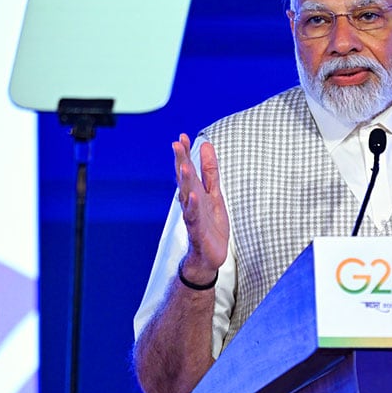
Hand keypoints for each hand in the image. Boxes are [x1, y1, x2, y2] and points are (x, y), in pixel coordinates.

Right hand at [173, 134, 228, 279]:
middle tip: (177, 144)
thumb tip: (207, 145)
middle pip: (185, 179)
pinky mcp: (197, 230)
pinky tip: (194, 196)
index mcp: (195, 192)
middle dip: (181, 161)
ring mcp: (193, 216)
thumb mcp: (214, 193)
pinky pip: (194, 217)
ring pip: (188, 196)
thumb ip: (210, 171)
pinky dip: (194, 206)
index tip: (182, 136)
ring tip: (185, 165)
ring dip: (186, 181)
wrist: (209, 256)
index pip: (188, 170)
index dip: (185, 153)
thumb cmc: (210, 224)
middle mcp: (191, 202)